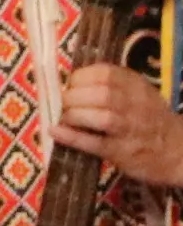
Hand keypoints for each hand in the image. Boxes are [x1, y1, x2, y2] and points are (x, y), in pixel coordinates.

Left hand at [59, 62, 182, 187]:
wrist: (177, 149)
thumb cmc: (148, 118)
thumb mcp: (138, 93)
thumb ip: (111, 85)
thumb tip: (69, 82)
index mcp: (136, 86)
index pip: (105, 73)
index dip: (80, 77)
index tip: (69, 85)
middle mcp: (136, 105)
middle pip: (101, 94)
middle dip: (73, 97)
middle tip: (62, 104)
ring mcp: (131, 129)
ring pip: (101, 116)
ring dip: (74, 115)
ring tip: (64, 118)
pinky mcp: (122, 152)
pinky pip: (95, 143)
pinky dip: (72, 137)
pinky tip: (56, 132)